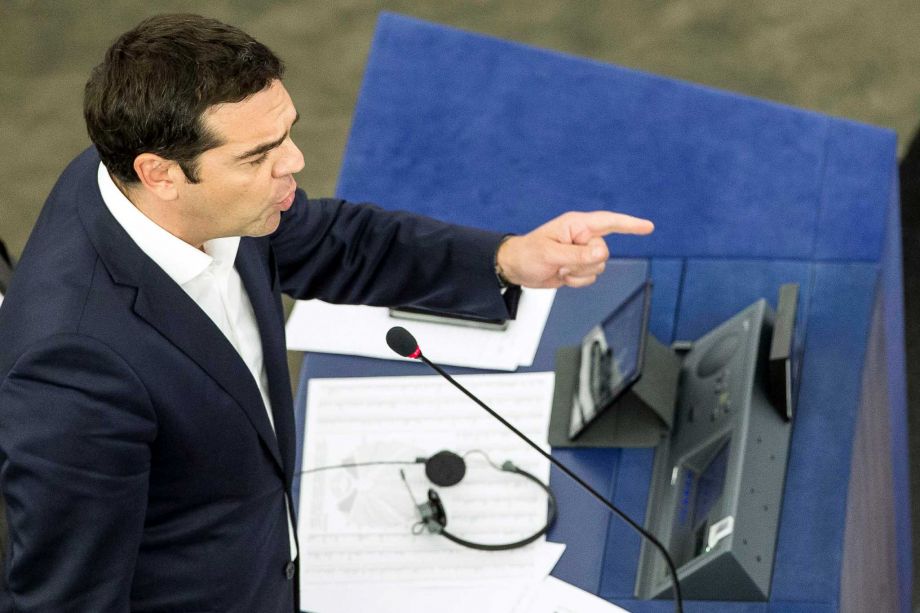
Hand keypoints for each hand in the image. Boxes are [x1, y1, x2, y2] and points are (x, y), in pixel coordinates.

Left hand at [496, 211, 653, 287]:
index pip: (609, 222)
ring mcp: (582, 253)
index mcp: (576, 225)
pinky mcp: (579, 266)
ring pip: (598, 267)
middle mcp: (582, 237)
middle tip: (562, 262)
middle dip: (584, 263)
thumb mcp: (551, 254)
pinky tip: (562, 276)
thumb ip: (578, 254)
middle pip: (603, 252)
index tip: (648, 227)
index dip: (630, 224)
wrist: (516, 268)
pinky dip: (576, 281)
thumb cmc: (528, 254)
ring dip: (578, 273)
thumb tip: (602, 254)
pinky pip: (590, 278)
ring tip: (559, 268)